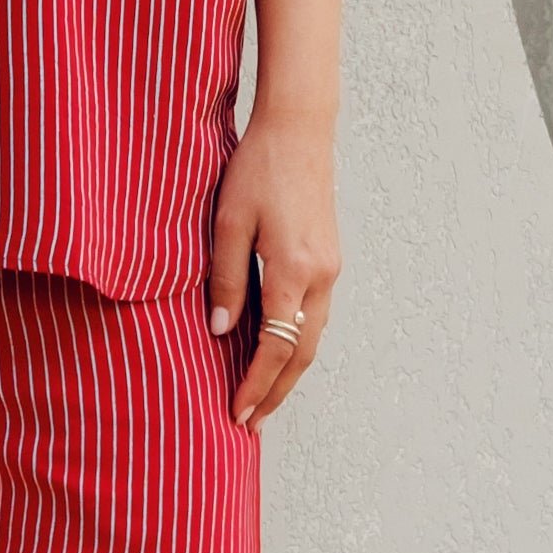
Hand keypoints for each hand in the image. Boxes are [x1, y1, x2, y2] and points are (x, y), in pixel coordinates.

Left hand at [209, 111, 339, 426]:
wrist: (300, 129)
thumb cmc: (258, 168)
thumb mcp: (228, 221)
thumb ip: (224, 279)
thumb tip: (221, 332)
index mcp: (292, 269)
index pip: (277, 346)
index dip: (257, 384)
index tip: (238, 413)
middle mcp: (320, 276)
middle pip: (303, 354)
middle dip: (276, 392)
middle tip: (251, 424)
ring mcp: (331, 268)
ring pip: (314, 338)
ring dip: (289, 373)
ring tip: (263, 399)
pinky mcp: (330, 259)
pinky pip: (316, 316)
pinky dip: (299, 345)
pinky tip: (278, 355)